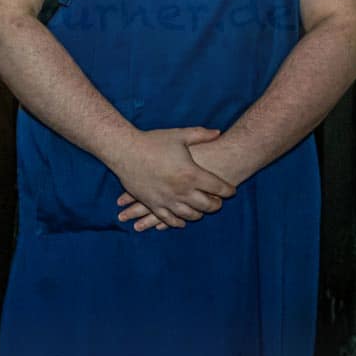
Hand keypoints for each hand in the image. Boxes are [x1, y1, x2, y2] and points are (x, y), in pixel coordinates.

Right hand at [108, 127, 234, 230]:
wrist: (124, 150)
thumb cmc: (152, 141)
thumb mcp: (179, 135)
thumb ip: (201, 135)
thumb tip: (219, 133)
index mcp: (191, 174)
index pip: (219, 188)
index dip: (229, 190)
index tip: (231, 190)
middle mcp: (182, 190)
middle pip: (208, 205)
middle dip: (216, 204)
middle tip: (218, 201)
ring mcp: (167, 199)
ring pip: (190, 215)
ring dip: (199, 214)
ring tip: (201, 209)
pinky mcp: (153, 204)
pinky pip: (169, 220)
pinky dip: (178, 222)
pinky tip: (182, 221)